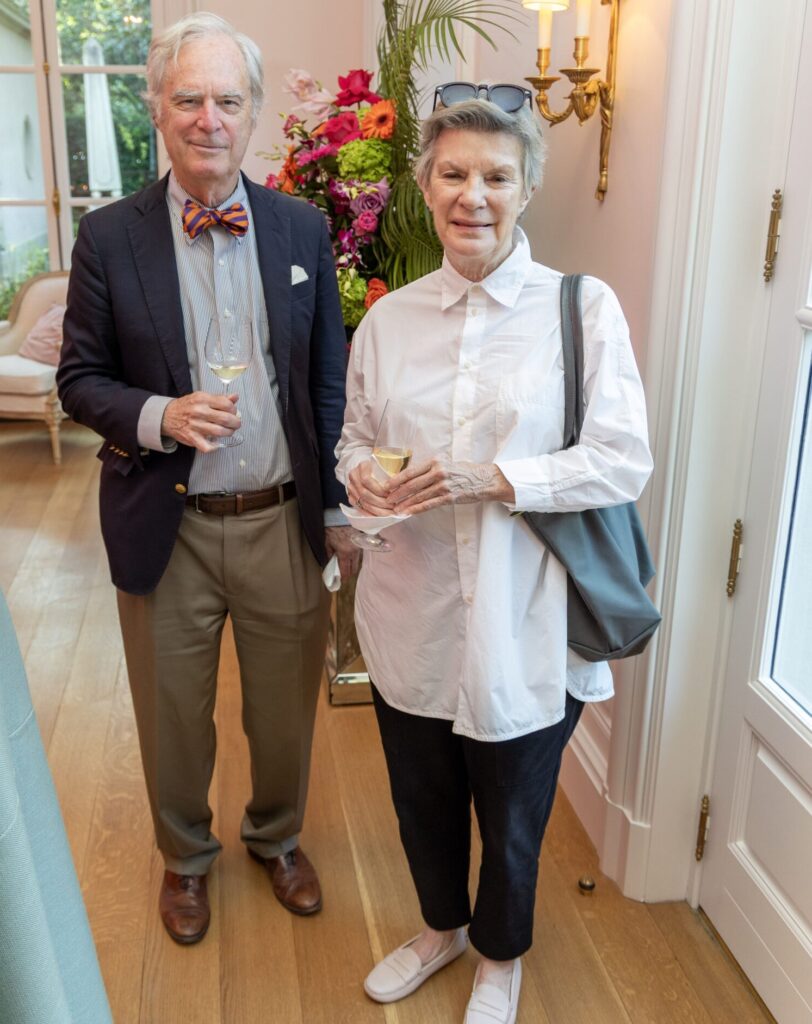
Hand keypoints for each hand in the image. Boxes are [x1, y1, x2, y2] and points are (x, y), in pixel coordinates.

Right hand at [162, 392, 240, 452]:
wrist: (167, 415)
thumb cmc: (187, 406)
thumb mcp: (202, 397)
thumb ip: (220, 398)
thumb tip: (235, 397)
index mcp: (203, 399)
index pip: (227, 404)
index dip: (234, 409)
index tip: (233, 412)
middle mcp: (199, 412)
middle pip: (226, 419)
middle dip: (235, 423)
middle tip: (235, 423)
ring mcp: (195, 426)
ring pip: (220, 432)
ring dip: (228, 433)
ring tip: (228, 431)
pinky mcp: (192, 438)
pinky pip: (207, 447)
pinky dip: (214, 447)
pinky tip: (215, 442)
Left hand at [325, 525, 360, 578]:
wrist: (341, 515)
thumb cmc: (332, 528)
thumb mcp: (327, 542)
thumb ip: (329, 555)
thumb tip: (331, 563)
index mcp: (344, 553)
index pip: (346, 570)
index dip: (344, 577)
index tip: (342, 581)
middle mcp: (354, 552)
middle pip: (354, 568)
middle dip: (349, 573)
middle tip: (344, 575)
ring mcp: (359, 547)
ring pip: (358, 561)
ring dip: (353, 565)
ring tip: (347, 565)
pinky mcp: (362, 542)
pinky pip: (359, 554)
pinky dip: (355, 557)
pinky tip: (351, 556)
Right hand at [346, 459, 396, 514]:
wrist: (368, 470)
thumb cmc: (382, 468)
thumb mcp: (387, 465)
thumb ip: (393, 471)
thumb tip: (403, 484)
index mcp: (362, 466)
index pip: (367, 480)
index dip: (379, 489)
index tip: (391, 494)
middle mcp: (354, 477)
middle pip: (365, 493)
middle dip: (380, 502)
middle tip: (393, 507)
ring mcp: (351, 488)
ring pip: (363, 502)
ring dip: (377, 510)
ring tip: (390, 513)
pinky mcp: (351, 498)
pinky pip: (360, 509)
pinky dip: (370, 514)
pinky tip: (380, 517)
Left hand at [386, 458, 514, 514]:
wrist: (484, 480)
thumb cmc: (463, 472)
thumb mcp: (444, 464)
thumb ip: (428, 470)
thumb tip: (409, 478)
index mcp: (435, 462)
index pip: (410, 472)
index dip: (396, 480)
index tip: (386, 486)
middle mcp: (438, 472)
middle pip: (412, 484)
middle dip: (397, 493)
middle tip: (386, 499)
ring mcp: (444, 485)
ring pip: (419, 496)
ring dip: (405, 503)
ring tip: (394, 509)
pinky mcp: (449, 497)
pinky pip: (429, 505)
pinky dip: (417, 509)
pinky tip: (409, 513)